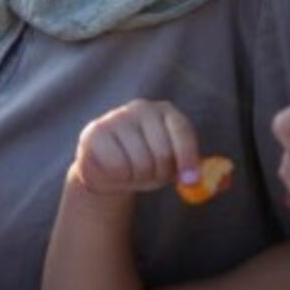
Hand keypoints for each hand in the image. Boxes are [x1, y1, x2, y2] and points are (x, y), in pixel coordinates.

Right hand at [70, 100, 201, 198]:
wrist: (105, 170)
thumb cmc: (143, 166)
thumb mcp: (168, 168)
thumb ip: (185, 171)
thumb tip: (193, 181)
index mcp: (166, 113)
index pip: (181, 131)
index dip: (187, 157)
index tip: (190, 180)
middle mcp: (142, 108)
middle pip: (162, 151)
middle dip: (159, 173)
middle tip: (151, 176)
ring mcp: (117, 117)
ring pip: (141, 161)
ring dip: (138, 177)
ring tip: (131, 172)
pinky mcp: (96, 131)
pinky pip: (118, 165)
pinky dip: (120, 176)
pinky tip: (115, 170)